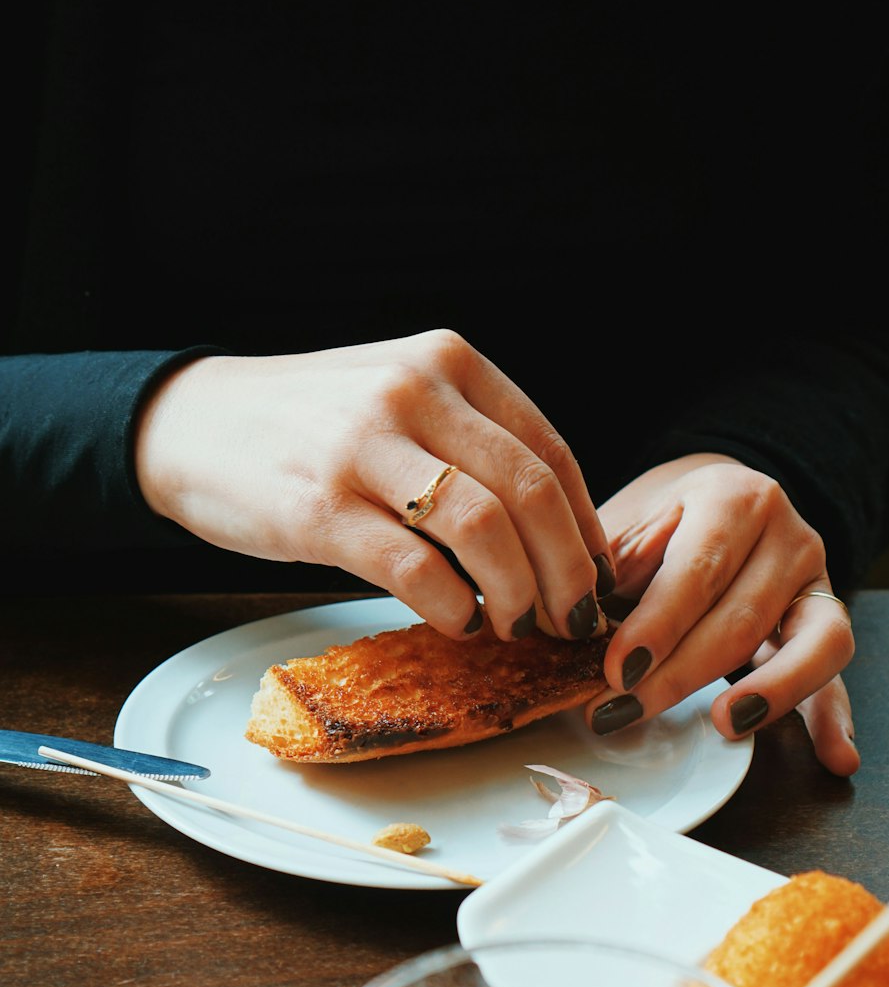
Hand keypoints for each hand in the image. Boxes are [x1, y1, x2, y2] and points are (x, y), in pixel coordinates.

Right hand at [134, 331, 613, 639]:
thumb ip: (471, 439)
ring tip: (518, 625)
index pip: (549, 453)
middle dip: (568, 572)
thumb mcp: (400, 395)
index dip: (586, 528)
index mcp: (449, 361)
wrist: (193, 423)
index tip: (597, 579)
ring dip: (518, 593)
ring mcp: (365, 447)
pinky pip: (416, 568)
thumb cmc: (310, 423)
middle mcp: (413, 391)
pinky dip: (453, 606)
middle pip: (530, 494)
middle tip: (573, 620)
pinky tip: (458, 621)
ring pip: (484, 529)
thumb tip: (556, 531)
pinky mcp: (321, 507)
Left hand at [585, 456, 859, 776]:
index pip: (699, 569)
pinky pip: (835, 672)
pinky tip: (836, 757)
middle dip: (682, 674)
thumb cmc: (661, 521)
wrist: (716, 502)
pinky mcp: (828, 624)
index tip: (619, 670)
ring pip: (809, 643)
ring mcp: (817, 581)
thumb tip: (582, 623)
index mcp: (734, 499)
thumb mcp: (627, 521)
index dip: (659, 625)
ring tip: (726, 725)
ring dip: (768, 694)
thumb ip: (610, 566)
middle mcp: (788, 535)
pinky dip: (836, 716)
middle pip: (745, 616)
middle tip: (626, 710)